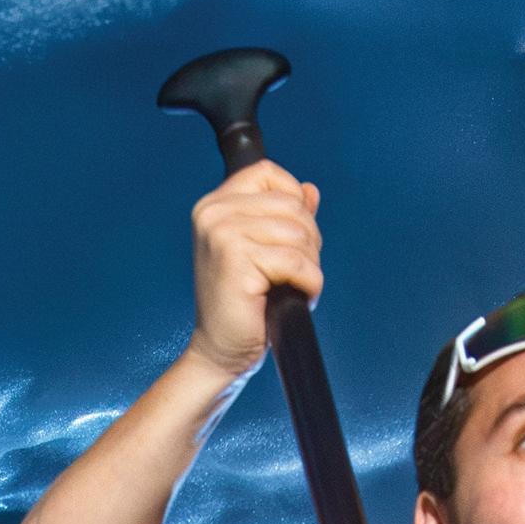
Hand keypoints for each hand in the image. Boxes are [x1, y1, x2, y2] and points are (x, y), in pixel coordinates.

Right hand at [187, 162, 321, 380]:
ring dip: (309, 266)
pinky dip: (309, 283)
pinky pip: (295, 261)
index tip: (294, 236)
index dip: (293, 198)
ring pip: (298, 234)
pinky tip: (297, 297)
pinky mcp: (236, 261)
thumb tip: (310, 191)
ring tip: (295, 287)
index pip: (268, 173)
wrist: (220, 350)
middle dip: (308, 240)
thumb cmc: (241, 306)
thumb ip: (284, 216)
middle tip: (298, 272)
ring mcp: (222, 234)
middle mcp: (214, 214)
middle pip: (290, 204)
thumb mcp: (263, 251)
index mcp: (215, 205)